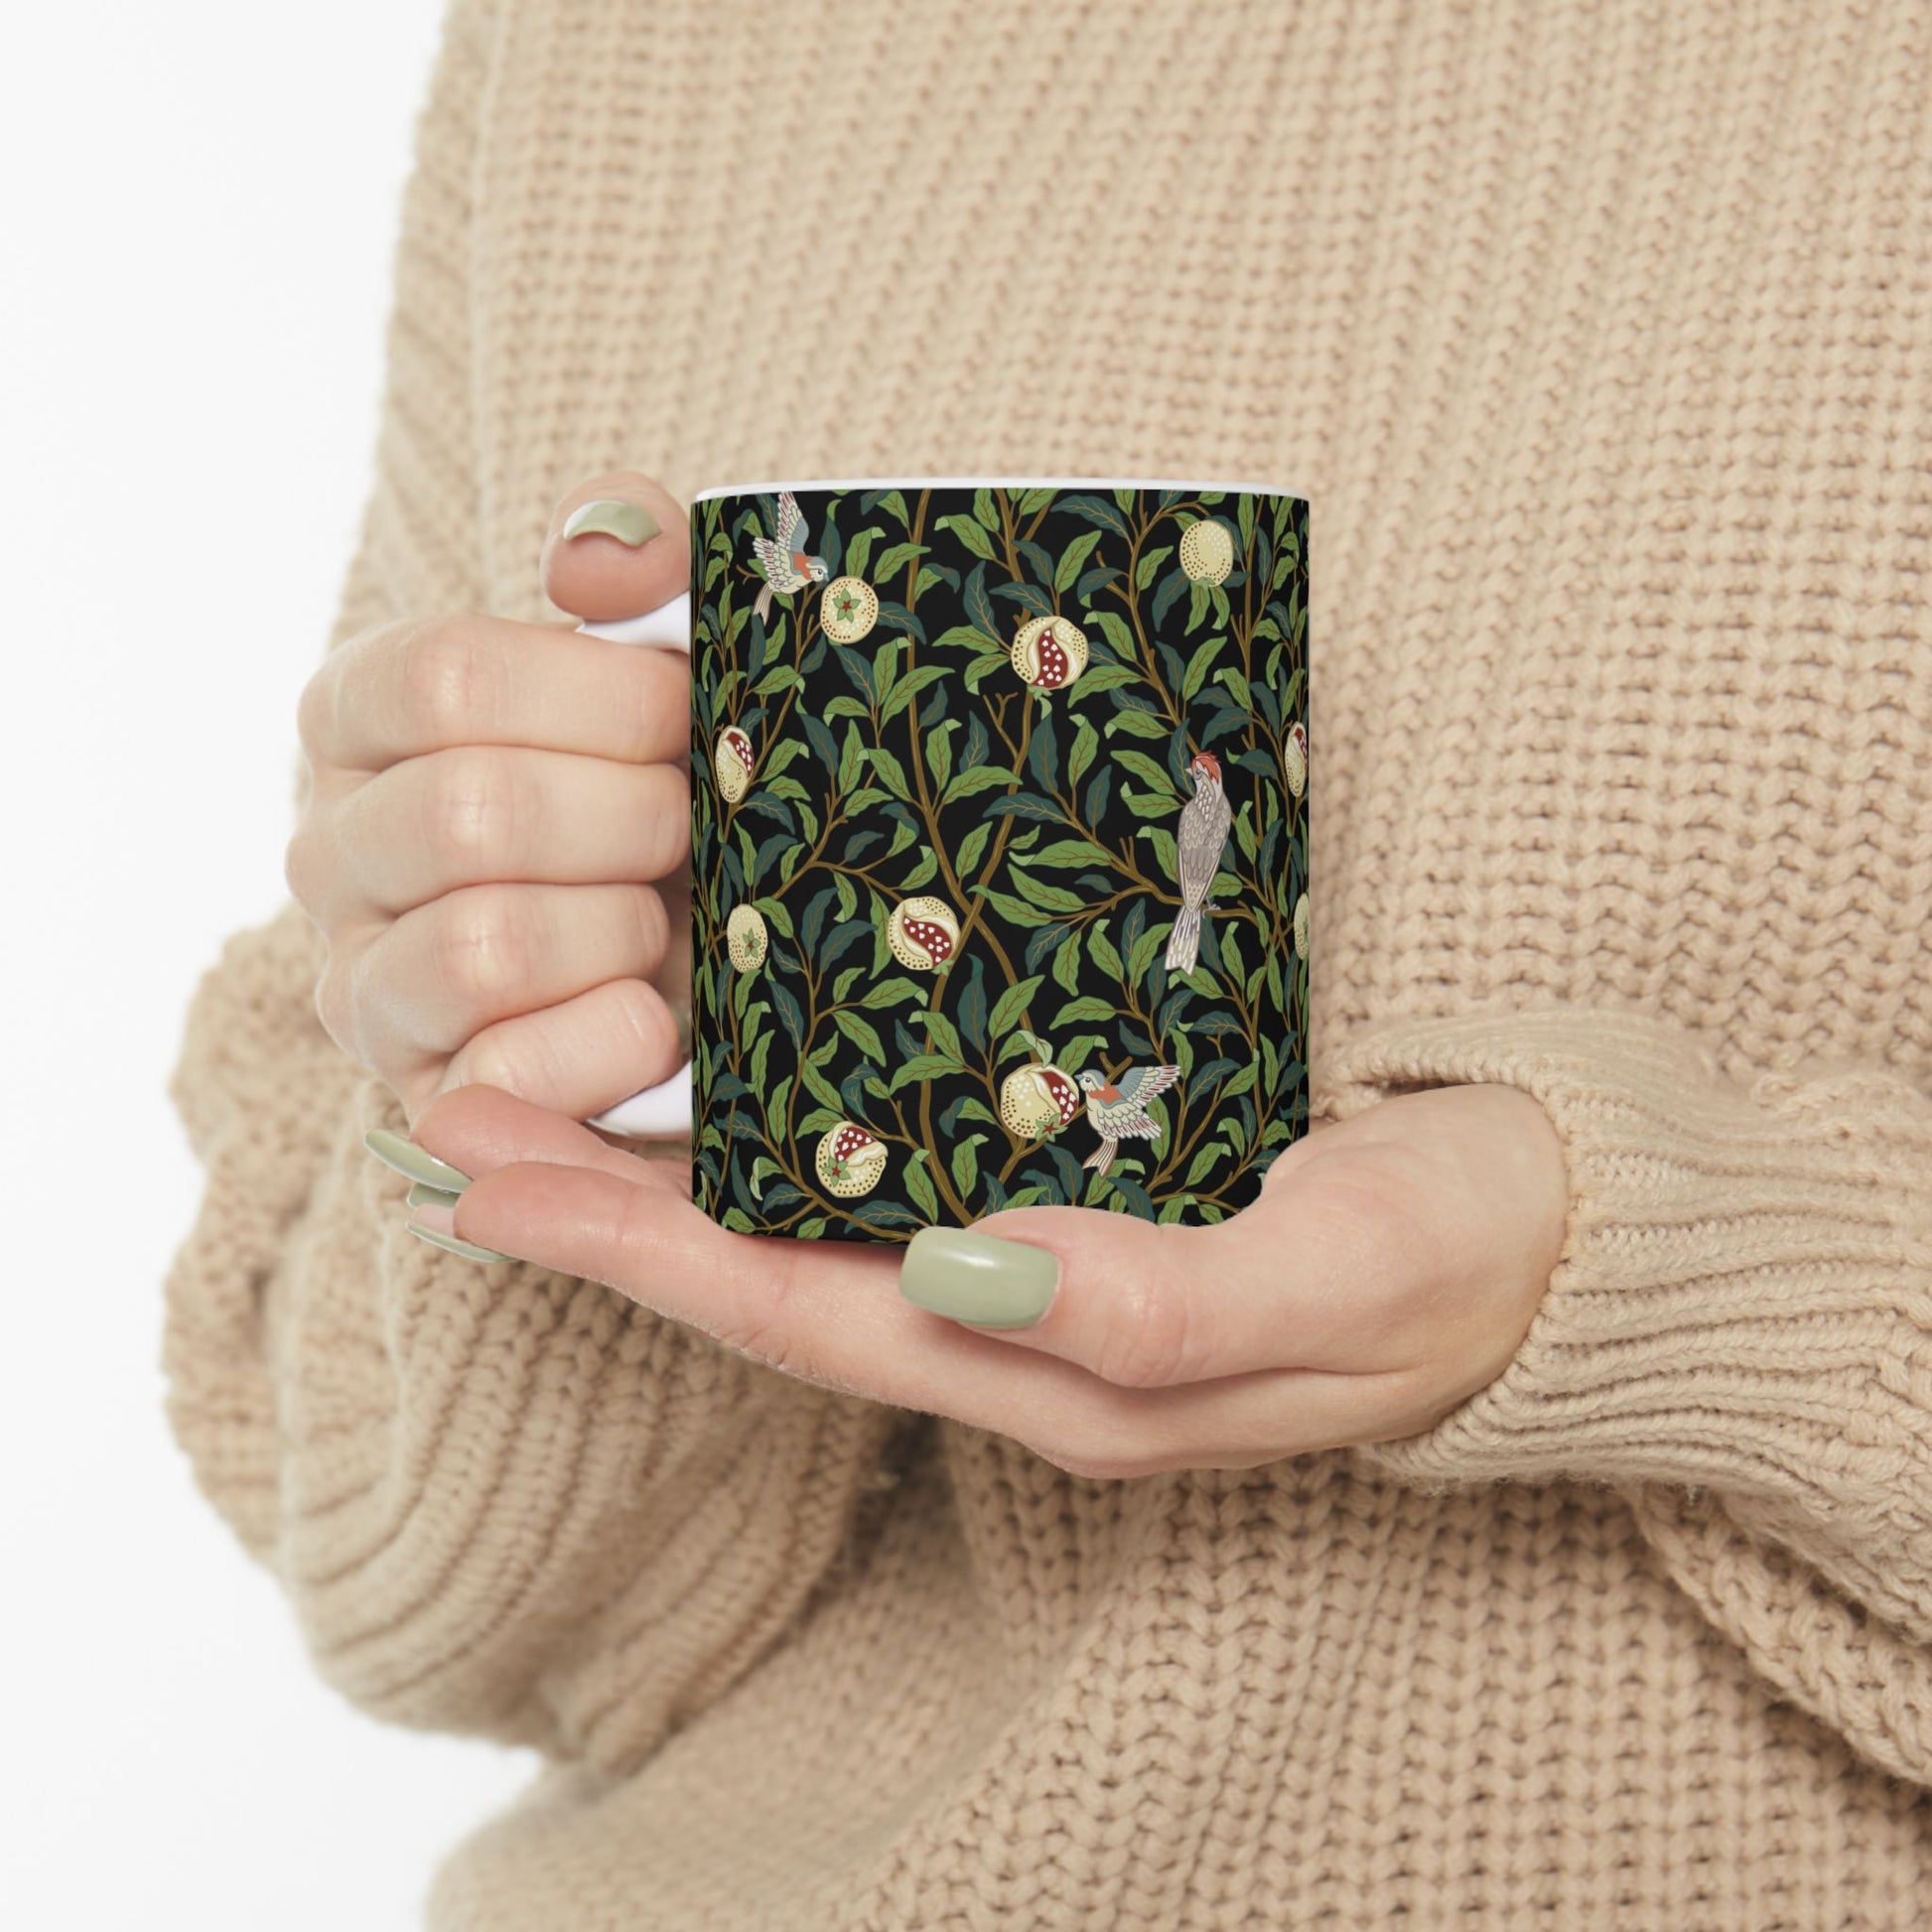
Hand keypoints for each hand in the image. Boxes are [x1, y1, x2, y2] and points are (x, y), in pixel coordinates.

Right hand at [287, 472, 693, 1123]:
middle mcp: (330, 850)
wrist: (714, 948)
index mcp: (363, 717)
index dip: (601, 698)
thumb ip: (642, 561)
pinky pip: (508, 1076)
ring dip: (622, 928)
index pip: (443, 678)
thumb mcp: (673, 652)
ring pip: (483, 946)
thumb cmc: (677, 782)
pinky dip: (616, 1039)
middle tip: (693, 824)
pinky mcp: (426, 1101)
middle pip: (470, 814)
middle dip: (632, 819)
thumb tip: (594, 559)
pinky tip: (658, 1014)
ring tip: (664, 919)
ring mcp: (364, 987)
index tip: (685, 714)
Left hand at [395, 1079, 1568, 1476]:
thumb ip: (1162, 1301)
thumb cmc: (1463, 1254)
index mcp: (1061, 1367)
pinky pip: (900, 1173)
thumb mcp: (1339, 1278)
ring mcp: (1045, 1265)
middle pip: (772, 1275)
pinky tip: (743, 1065)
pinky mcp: (1084, 1193)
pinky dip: (794, 1127)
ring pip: (819, 1226)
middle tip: (450, 1119)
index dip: (638, 1253)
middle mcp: (1024, 1327)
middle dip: (605, 1208)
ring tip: (544, 1087)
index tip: (486, 1182)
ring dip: (676, 1166)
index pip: (803, 1316)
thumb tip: (970, 1276)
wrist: (1564, 1235)